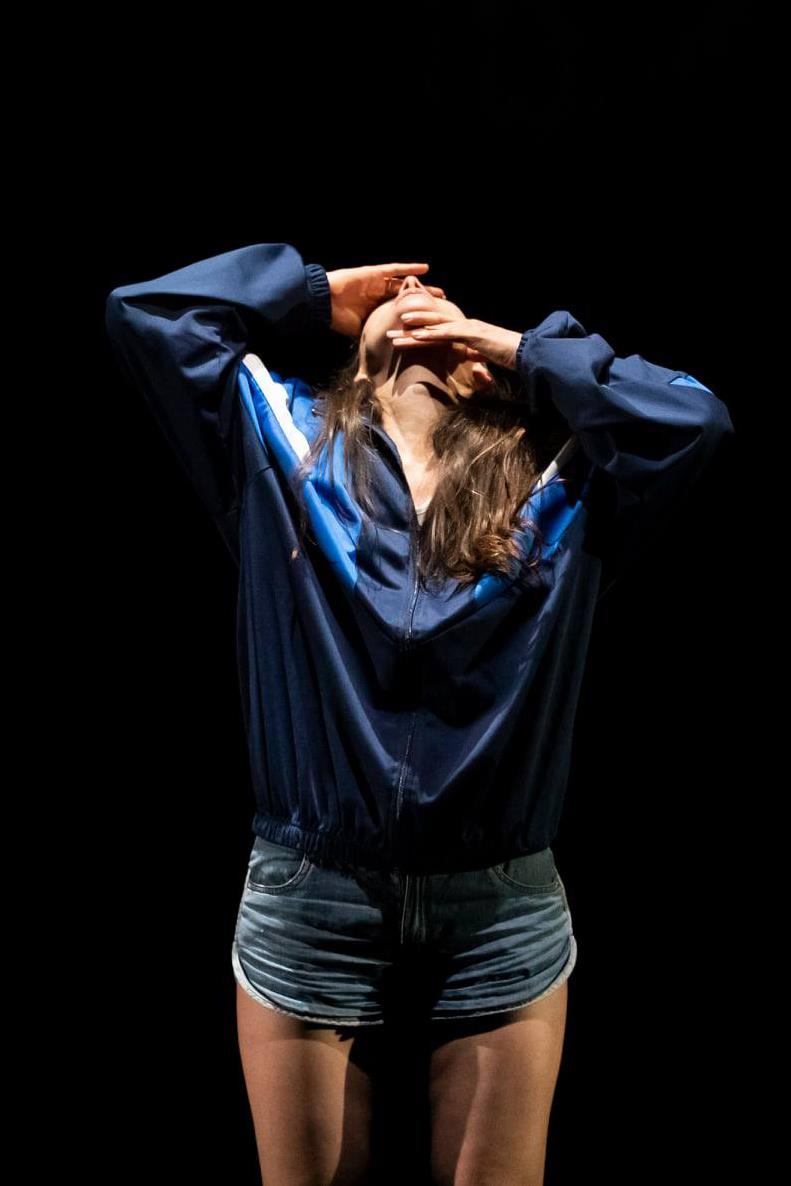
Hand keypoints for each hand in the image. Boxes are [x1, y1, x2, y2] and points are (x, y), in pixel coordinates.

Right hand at [325, 262, 445, 338]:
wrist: (324, 302)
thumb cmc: (338, 318)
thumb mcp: (360, 331)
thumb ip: (373, 338)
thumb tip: (383, 358)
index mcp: (378, 309)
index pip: (400, 312)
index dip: (415, 317)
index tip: (429, 324)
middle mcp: (381, 295)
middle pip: (407, 299)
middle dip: (424, 304)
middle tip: (442, 309)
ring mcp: (379, 283)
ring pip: (406, 285)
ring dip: (423, 287)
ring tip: (440, 293)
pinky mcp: (375, 273)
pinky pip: (395, 269)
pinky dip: (410, 268)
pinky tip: (425, 268)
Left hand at [386, 310, 522, 371]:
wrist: (529, 354)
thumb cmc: (511, 359)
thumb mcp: (490, 363)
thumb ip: (481, 365)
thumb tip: (478, 375)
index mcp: (468, 332)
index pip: (439, 332)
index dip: (420, 333)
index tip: (402, 337)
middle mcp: (467, 325)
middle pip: (433, 325)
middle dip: (410, 327)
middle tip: (389, 331)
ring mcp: (469, 327)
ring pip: (436, 326)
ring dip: (415, 327)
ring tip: (395, 330)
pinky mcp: (473, 334)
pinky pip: (447, 333)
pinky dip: (431, 333)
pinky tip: (415, 335)